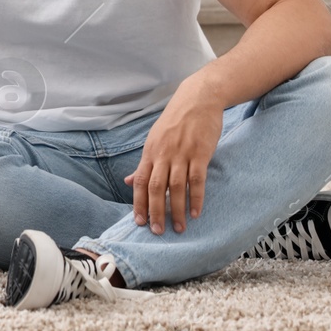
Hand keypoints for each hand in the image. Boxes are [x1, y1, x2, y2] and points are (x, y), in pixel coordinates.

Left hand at [124, 79, 223, 234]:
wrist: (197, 99)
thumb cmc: (176, 121)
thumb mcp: (155, 140)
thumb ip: (145, 163)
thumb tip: (130, 182)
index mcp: (150, 152)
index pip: (141, 182)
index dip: (139, 203)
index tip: (139, 222)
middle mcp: (163, 154)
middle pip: (156, 187)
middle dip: (155, 211)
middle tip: (157, 231)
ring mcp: (181, 153)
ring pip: (176, 186)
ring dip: (177, 210)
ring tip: (179, 228)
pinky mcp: (199, 153)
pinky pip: (197, 180)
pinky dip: (196, 198)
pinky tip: (196, 213)